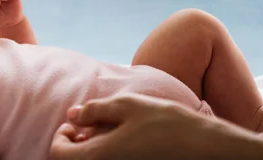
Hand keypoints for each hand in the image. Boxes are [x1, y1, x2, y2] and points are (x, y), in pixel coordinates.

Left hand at [50, 94, 220, 159]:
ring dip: (89, 152)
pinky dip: (105, 157)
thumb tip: (71, 114)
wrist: (205, 148)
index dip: (60, 137)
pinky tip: (120, 145)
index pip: (57, 154)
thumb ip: (94, 110)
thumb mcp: (128, 106)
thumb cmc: (167, 124)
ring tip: (105, 134)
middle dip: (72, 145)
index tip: (74, 124)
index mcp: (99, 156)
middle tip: (86, 129)